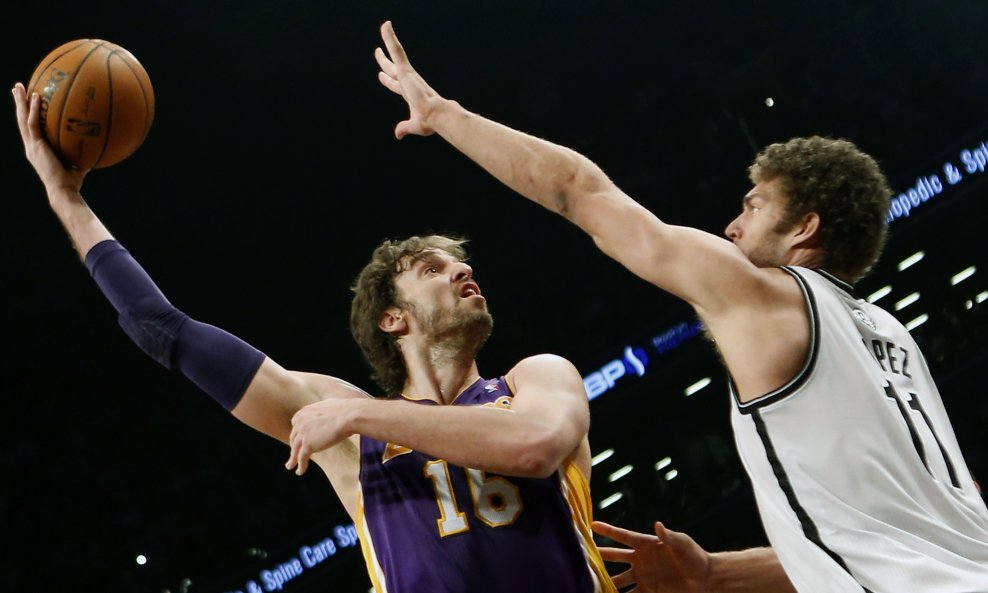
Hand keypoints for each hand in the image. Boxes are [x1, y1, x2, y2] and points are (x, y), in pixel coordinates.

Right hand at [11, 83, 87, 193]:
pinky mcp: (36, 146)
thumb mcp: (78, 164)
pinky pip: (33, 124)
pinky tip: (36, 96)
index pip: (29, 128)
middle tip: (16, 88)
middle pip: (21, 120)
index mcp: (37, 150)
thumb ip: (82, 154)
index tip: (26, 101)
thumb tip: (96, 145)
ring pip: (22, 119)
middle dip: (18, 103)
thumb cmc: (72, 182)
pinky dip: (33, 109)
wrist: (64, 191)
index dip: (26, 114)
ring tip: (17, 87)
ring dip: (19, 102)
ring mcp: (31, 146)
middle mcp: (31, 146)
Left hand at [285, 399, 357, 475]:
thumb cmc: (345, 410)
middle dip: (294, 446)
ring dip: (292, 459)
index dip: (297, 433)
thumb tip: (327, 413)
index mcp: (304, 412)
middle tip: (295, 454)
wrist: (349, 416)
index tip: (299, 440)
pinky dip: (301, 466)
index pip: (295, 424)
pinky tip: (300, 472)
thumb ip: (321, 411)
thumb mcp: (328, 406)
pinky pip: (301, 458)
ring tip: (290, 466)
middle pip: (294, 438)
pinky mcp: (308, 444)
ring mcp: (303, 433)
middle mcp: (300, 422)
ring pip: (295, 449)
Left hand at [375, 20, 445, 139]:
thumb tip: (398, 135)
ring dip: (389, 39)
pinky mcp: (406, 70)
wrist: (438, 115)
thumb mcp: (414, 126)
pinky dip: (390, 38)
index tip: (381, 75)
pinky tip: (385, 26)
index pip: (395, 85)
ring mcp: (407, 75)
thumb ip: (404, 128)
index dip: (387, 81)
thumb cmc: (431, 122)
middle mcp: (408, 82)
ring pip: (395, 53)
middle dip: (383, 62)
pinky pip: (397, 50)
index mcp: (410, 95)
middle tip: (377, 52)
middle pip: (392, 69)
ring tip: (384, 25)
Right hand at [592, 520, 710, 592]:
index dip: (608, 531)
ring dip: (606, 582)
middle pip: (615, 558)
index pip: (623, 536)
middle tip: (582, 556)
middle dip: (599, 556)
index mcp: (646, 544)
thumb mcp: (682, 542)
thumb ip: (669, 535)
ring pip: (619, 580)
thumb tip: (657, 524)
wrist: (704, 578)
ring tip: (590, 584)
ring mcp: (643, 577)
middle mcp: (640, 560)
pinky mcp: (649, 591)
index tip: (591, 525)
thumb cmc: (694, 555)